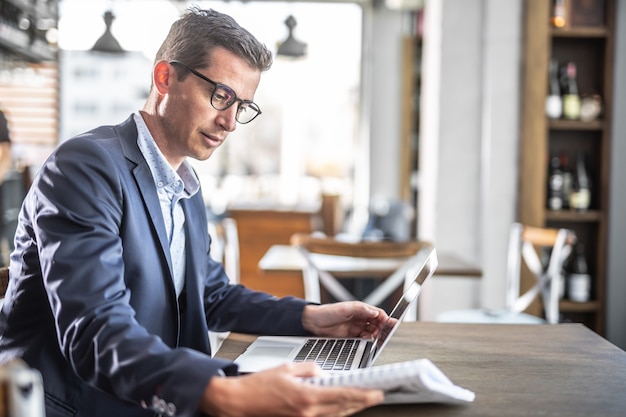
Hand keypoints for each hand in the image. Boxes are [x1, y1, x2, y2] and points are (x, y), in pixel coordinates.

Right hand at [200, 362, 383, 416]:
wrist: (238, 402)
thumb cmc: (258, 385)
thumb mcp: (287, 368)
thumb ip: (309, 369)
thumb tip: (323, 373)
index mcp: (306, 396)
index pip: (342, 395)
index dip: (362, 395)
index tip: (375, 392)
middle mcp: (307, 413)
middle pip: (342, 409)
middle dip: (361, 403)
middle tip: (376, 396)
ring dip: (350, 409)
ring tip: (361, 401)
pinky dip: (334, 414)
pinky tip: (340, 409)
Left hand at [301, 302, 388, 338]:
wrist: (313, 323)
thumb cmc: (326, 312)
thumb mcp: (344, 309)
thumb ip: (360, 309)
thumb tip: (375, 312)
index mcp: (360, 309)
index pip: (378, 313)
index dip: (385, 319)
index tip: (390, 325)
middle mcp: (360, 318)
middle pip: (378, 324)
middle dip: (382, 329)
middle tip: (384, 335)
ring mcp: (356, 328)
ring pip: (372, 332)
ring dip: (376, 336)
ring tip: (376, 339)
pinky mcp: (352, 336)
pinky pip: (364, 340)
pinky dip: (368, 342)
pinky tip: (367, 343)